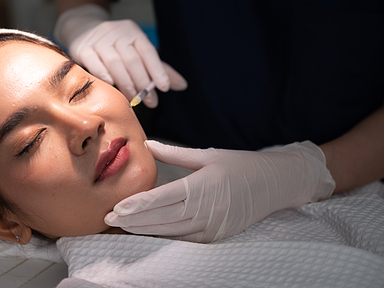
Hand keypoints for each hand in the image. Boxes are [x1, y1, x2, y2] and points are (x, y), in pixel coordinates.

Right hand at [54, 4, 187, 107]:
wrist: (83, 28)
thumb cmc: (117, 45)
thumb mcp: (138, 51)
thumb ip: (158, 68)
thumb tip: (182, 85)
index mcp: (134, 33)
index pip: (148, 51)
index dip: (157, 69)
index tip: (164, 87)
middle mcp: (117, 34)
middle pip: (132, 60)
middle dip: (143, 83)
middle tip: (151, 102)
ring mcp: (99, 40)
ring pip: (115, 63)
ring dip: (126, 84)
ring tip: (134, 100)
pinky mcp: (83, 48)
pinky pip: (94, 62)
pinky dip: (103, 74)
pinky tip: (111, 85)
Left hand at [104, 140, 334, 242]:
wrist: (274, 184)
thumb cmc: (241, 165)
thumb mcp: (209, 155)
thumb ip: (176, 153)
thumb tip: (149, 145)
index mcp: (203, 185)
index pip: (162, 198)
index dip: (137, 205)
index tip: (116, 207)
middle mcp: (206, 209)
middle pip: (161, 218)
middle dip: (133, 220)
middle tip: (109, 218)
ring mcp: (211, 225)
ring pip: (170, 231)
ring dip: (144, 230)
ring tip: (122, 226)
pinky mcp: (215, 235)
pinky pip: (184, 238)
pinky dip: (164, 235)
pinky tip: (148, 232)